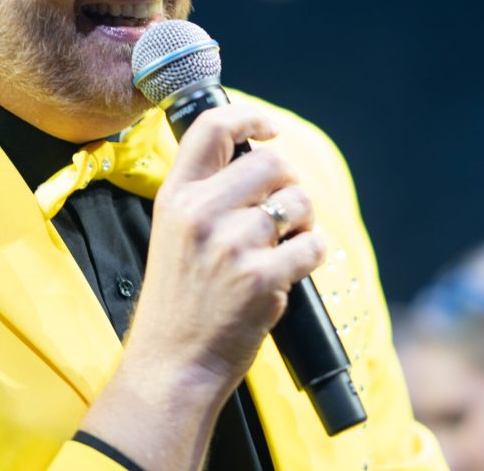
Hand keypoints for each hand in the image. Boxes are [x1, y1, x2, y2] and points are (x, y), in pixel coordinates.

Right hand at [127, 102, 325, 389]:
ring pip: (297, 202)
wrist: (171, 365)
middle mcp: (201, 213)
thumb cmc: (179, 301)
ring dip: (302, 221)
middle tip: (282, 211)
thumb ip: (206, 193)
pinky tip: (290, 271)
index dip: (250, 117)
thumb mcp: (172, 232)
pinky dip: (311, 254)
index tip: (270, 128)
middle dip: (289, 183)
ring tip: (282, 246)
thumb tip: (258, 157)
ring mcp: (231, 245)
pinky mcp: (262, 278)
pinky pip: (313, 245)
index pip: (212, 127)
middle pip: (271, 162)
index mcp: (175, 196)